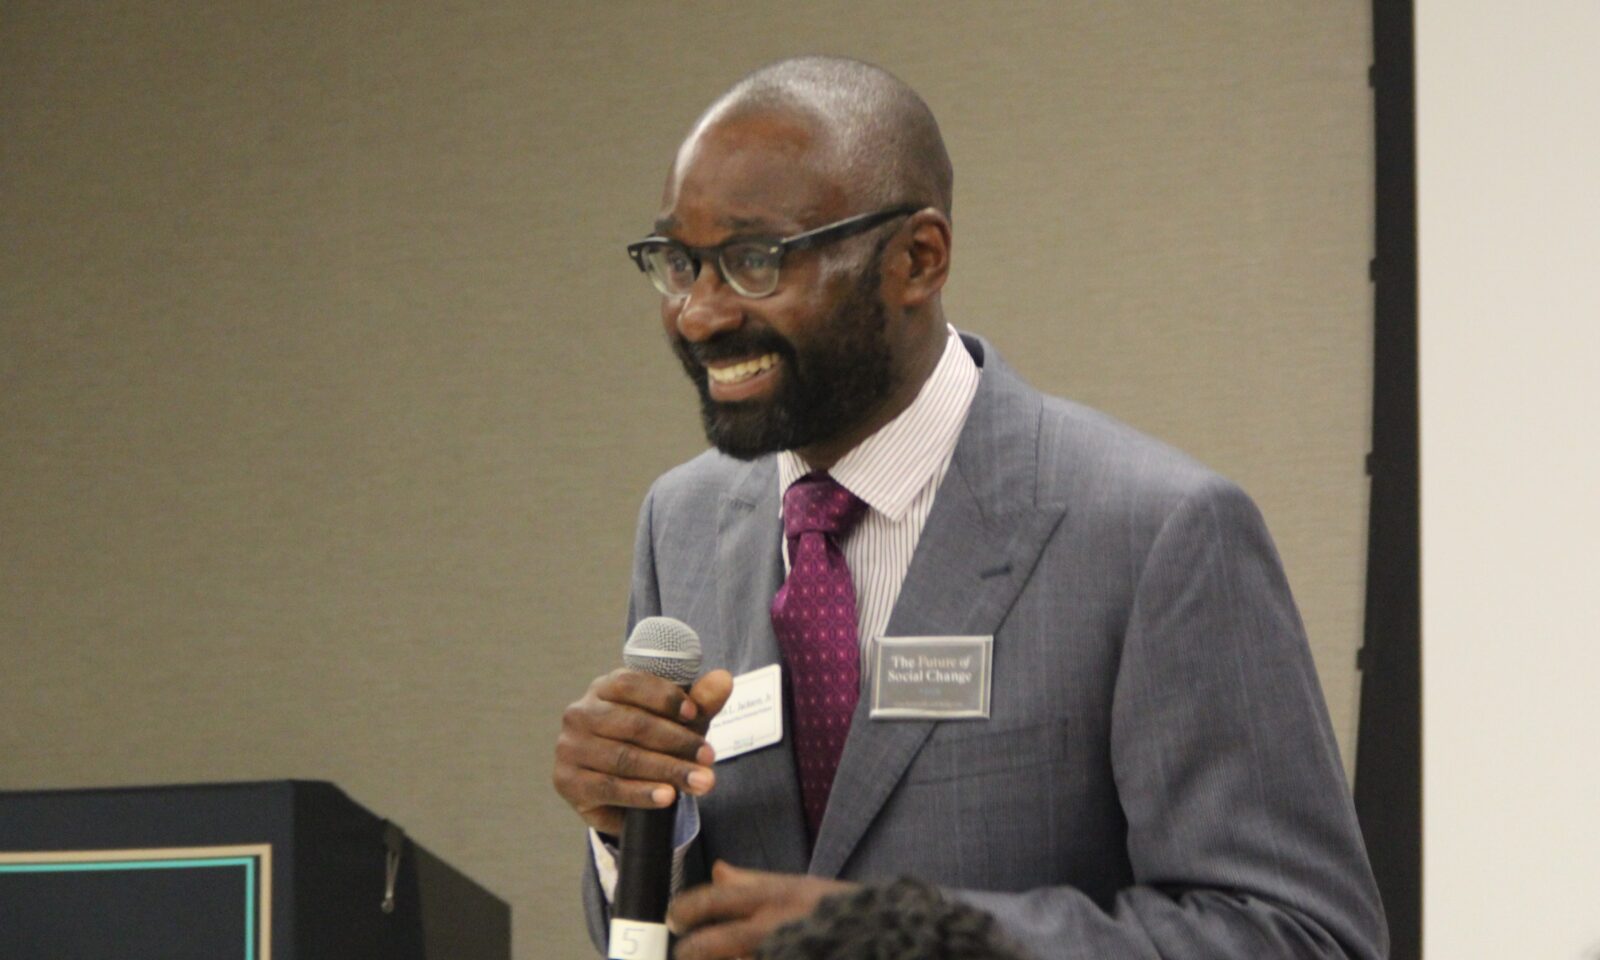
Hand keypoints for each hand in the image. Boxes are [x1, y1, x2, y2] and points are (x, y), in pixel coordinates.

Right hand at [553, 667, 734, 835]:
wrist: (622, 791)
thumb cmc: (651, 743)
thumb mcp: (677, 722)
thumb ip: (699, 701)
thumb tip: (724, 679)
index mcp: (604, 687)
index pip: (631, 683)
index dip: (665, 697)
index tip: (695, 714)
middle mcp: (580, 713)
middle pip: (633, 724)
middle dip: (677, 741)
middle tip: (709, 757)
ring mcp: (570, 747)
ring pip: (624, 757)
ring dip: (667, 770)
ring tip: (700, 782)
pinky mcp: (567, 781)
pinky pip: (609, 787)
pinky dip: (642, 793)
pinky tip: (667, 797)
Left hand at [667, 861, 854, 959]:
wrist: (889, 936)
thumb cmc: (841, 912)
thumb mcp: (798, 887)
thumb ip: (753, 881)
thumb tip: (718, 871)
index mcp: (772, 898)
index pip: (710, 901)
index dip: (683, 911)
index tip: (676, 920)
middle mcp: (770, 928)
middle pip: (705, 947)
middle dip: (688, 954)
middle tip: (685, 954)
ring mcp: (779, 952)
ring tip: (725, 956)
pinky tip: (746, 959)